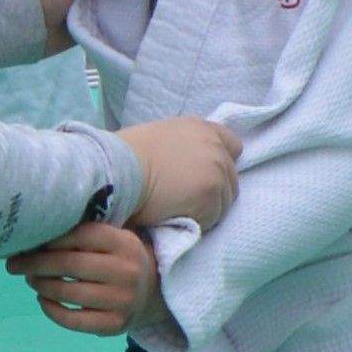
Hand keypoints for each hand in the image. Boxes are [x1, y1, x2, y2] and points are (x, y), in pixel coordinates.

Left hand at [12, 218, 154, 335]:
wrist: (153, 292)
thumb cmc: (120, 259)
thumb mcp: (112, 240)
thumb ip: (83, 236)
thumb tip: (35, 236)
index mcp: (124, 243)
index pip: (80, 235)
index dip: (51, 239)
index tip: (29, 241)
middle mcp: (126, 271)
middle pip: (69, 264)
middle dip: (35, 264)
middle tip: (14, 264)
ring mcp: (121, 300)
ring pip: (67, 292)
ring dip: (40, 285)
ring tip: (30, 279)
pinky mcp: (113, 325)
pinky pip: (72, 320)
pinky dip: (51, 309)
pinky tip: (43, 299)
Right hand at [118, 111, 237, 228]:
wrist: (119, 169)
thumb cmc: (125, 156)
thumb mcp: (159, 138)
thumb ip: (182, 148)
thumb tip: (186, 169)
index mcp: (201, 129)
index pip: (233, 146)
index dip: (222, 164)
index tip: (205, 178)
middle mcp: (214, 146)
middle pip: (230, 180)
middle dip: (212, 193)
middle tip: (184, 202)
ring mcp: (217, 169)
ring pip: (223, 202)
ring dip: (204, 211)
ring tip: (176, 210)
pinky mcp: (212, 194)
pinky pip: (211, 218)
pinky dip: (196, 223)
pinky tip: (175, 217)